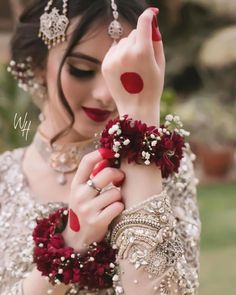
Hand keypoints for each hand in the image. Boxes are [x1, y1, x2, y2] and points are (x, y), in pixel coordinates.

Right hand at [62, 150, 124, 252]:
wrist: (78, 236)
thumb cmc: (85, 208)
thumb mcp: (83, 191)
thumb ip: (93, 176)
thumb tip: (107, 160)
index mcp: (76, 184)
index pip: (86, 162)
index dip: (99, 154)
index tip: (110, 152)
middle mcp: (79, 195)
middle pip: (106, 174)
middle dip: (118, 174)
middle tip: (120, 179)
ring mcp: (87, 209)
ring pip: (115, 193)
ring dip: (119, 196)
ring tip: (113, 201)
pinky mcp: (97, 221)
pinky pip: (117, 207)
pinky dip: (120, 207)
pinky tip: (115, 210)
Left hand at [102, 8, 164, 124]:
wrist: (136, 108)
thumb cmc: (152, 87)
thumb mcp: (160, 64)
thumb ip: (157, 41)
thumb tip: (152, 22)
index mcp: (142, 52)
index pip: (143, 22)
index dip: (148, 16)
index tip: (151, 14)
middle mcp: (126, 53)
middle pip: (133, 34)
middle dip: (140, 41)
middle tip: (143, 59)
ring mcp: (113, 59)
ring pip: (123, 41)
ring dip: (129, 48)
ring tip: (133, 67)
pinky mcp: (105, 64)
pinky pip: (114, 50)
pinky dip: (119, 55)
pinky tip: (124, 69)